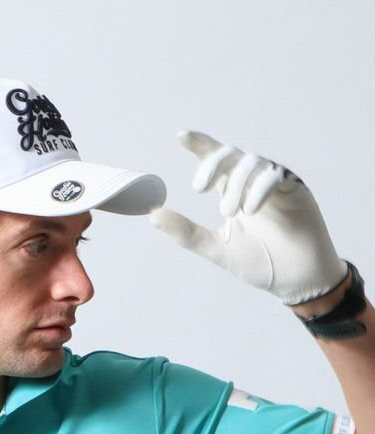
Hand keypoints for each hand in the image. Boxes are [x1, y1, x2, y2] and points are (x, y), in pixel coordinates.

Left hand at [148, 129, 348, 305]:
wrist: (292, 281)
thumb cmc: (258, 263)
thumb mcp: (216, 248)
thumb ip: (186, 232)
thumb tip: (153, 214)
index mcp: (232, 192)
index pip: (215, 161)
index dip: (200, 145)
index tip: (181, 136)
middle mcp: (252, 184)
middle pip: (231, 155)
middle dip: (213, 164)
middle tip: (199, 189)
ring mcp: (274, 185)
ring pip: (251, 163)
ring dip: (235, 183)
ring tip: (229, 212)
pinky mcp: (295, 190)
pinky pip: (276, 176)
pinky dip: (259, 188)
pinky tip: (251, 210)